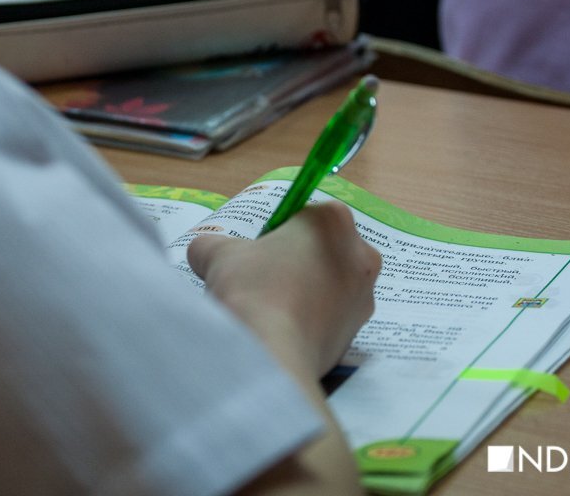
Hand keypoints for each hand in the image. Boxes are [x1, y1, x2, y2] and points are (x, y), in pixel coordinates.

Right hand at [188, 202, 379, 377]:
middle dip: (296, 263)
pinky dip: (312, 322)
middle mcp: (361, 253)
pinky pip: (332, 318)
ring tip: (272, 312)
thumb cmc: (252, 288)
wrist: (272, 353)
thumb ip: (211, 244)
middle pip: (322, 250)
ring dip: (306, 293)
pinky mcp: (360, 331)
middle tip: (263, 282)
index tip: (257, 254)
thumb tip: (204, 252)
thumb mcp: (218, 254)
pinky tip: (285, 333)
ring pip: (330, 285)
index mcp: (333, 220)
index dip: (277, 235)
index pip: (303, 217)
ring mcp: (366, 295)